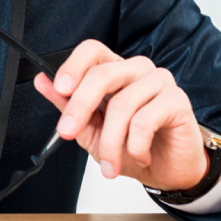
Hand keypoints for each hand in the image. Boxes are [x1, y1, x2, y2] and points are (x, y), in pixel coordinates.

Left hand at [33, 40, 209, 190]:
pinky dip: (135, 145)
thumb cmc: (132, 145)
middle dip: (79, 107)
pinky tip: (138, 155)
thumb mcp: (90, 128)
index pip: (91, 50)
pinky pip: (145, 120)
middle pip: (102, 75)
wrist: (168, 170)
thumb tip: (42, 82)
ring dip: (110, 141)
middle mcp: (136, 69)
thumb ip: (67, 104)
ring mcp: (159, 81)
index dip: (73, 66)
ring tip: (110, 162)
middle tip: (68, 132)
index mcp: (114, 70)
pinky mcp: (177, 100)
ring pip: (122, 104)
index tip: (59, 89)